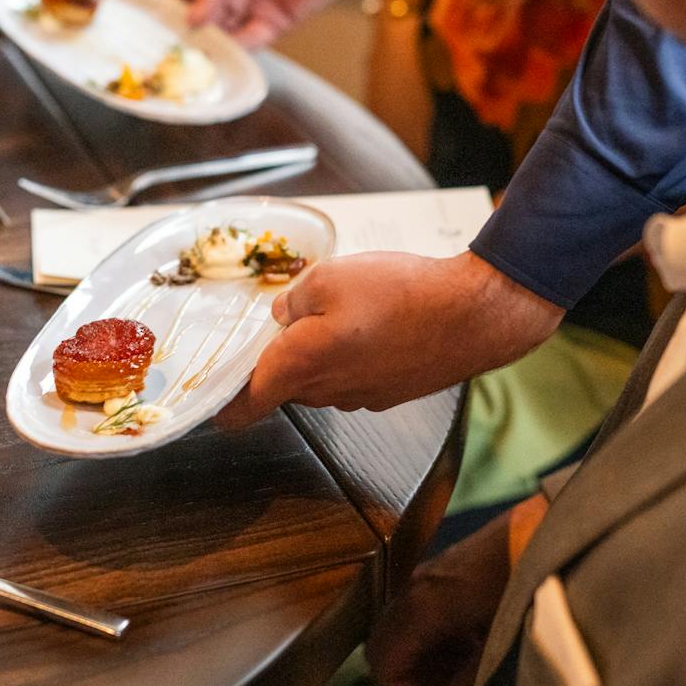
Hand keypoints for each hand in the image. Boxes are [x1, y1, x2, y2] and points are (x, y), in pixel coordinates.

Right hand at [167, 0, 417, 48]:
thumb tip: (193, 20)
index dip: (164, 12)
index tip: (152, 32)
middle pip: (196, 22)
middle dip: (185, 38)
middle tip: (172, 55)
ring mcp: (250, 6)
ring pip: (221, 37)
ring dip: (210, 50)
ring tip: (197, 61)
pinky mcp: (275, 22)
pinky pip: (250, 43)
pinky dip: (237, 53)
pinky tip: (226, 57)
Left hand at [214, 250, 563, 428]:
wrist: (472, 316)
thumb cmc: (399, 295)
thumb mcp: (328, 277)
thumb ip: (294, 299)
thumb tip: (282, 314)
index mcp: (298, 366)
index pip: (247, 406)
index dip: (226, 408)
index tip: (213, 408)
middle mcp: (326, 392)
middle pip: (285, 387)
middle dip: (279, 362)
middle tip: (282, 325)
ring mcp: (362, 398)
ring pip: (322, 381)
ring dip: (321, 357)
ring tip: (339, 316)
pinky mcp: (391, 393)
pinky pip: (356, 378)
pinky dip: (355, 358)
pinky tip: (374, 327)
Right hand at [368, 509, 513, 685]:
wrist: (551, 528)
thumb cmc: (527, 585)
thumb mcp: (499, 644)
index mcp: (421, 609)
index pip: (381, 663)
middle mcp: (414, 589)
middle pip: (385, 646)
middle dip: (411, 680)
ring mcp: (427, 576)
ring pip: (403, 630)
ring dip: (425, 660)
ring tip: (465, 675)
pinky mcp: (444, 570)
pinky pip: (421, 613)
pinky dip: (435, 639)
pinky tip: (473, 646)